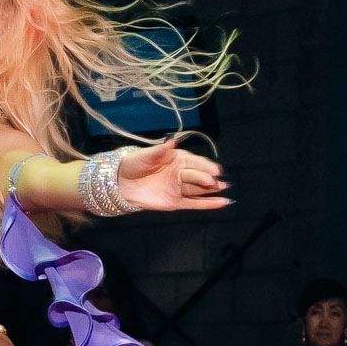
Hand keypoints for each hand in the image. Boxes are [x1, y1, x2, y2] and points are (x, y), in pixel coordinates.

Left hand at [112, 140, 230, 213]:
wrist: (121, 182)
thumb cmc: (134, 164)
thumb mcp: (146, 155)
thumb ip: (160, 150)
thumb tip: (172, 141)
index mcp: (177, 159)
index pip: (194, 162)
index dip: (205, 166)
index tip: (215, 169)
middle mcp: (181, 173)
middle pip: (198, 176)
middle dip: (208, 179)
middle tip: (217, 182)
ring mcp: (179, 188)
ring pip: (198, 190)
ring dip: (212, 190)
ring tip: (225, 189)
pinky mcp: (176, 202)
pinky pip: (194, 203)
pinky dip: (207, 204)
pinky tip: (222, 202)